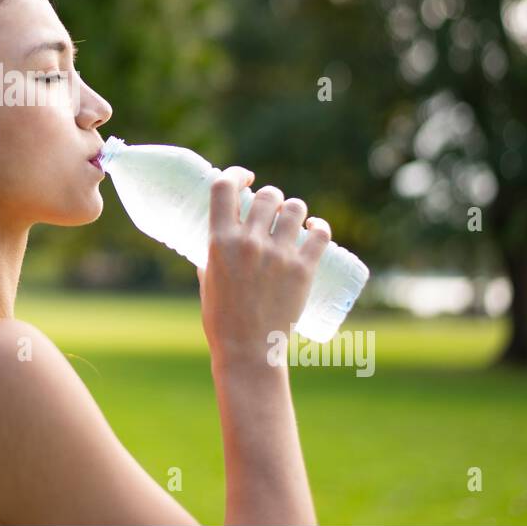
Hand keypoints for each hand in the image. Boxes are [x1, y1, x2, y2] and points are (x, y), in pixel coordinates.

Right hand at [196, 168, 331, 369]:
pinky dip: (319, 227)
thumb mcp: (206, 279)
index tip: (245, 178)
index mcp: (219, 241)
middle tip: (272, 211)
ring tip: (293, 220)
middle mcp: (250, 242)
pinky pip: (320, 234)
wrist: (247, 351)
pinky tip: (315, 228)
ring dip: (294, 210)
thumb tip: (220, 240)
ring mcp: (279, 255)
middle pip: (267, 195)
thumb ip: (212, 255)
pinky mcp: (303, 270)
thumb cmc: (221, 319)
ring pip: (295, 209)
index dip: (237, 174)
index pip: (225, 187)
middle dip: (270, 198)